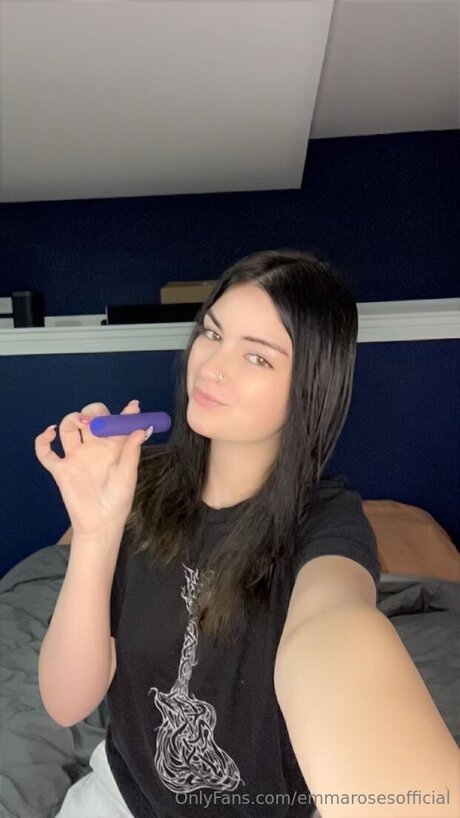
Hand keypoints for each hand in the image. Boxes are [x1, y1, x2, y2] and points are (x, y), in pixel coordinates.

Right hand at [35, 400, 149, 538]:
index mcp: (113, 447)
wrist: (100, 523)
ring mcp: (76, 456)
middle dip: (93, 413)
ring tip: (80, 424)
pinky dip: (42, 440)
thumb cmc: (118, 499)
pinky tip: (50, 434)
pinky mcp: (60, 469)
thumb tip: (142, 429)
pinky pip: (45, 452)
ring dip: (71, 420)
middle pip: (90, 419)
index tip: (133, 406)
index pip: (117, 422)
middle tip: (97, 422)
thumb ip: (132, 450)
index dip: (125, 413)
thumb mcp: (128, 474)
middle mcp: (94, 447)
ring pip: (68, 428)